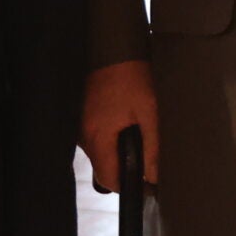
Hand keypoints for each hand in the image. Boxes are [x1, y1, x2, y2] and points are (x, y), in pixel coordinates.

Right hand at [81, 59, 158, 192]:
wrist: (112, 48)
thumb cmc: (131, 77)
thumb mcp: (149, 111)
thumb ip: (153, 146)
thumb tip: (155, 176)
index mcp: (97, 137)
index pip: (109, 179)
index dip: (129, 186)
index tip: (148, 184)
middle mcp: (83, 137)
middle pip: (104, 168)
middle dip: (126, 168)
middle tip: (148, 156)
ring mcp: (80, 127)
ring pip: (100, 154)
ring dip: (118, 152)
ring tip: (138, 136)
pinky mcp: (82, 119)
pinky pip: (97, 140)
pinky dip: (111, 139)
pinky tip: (125, 124)